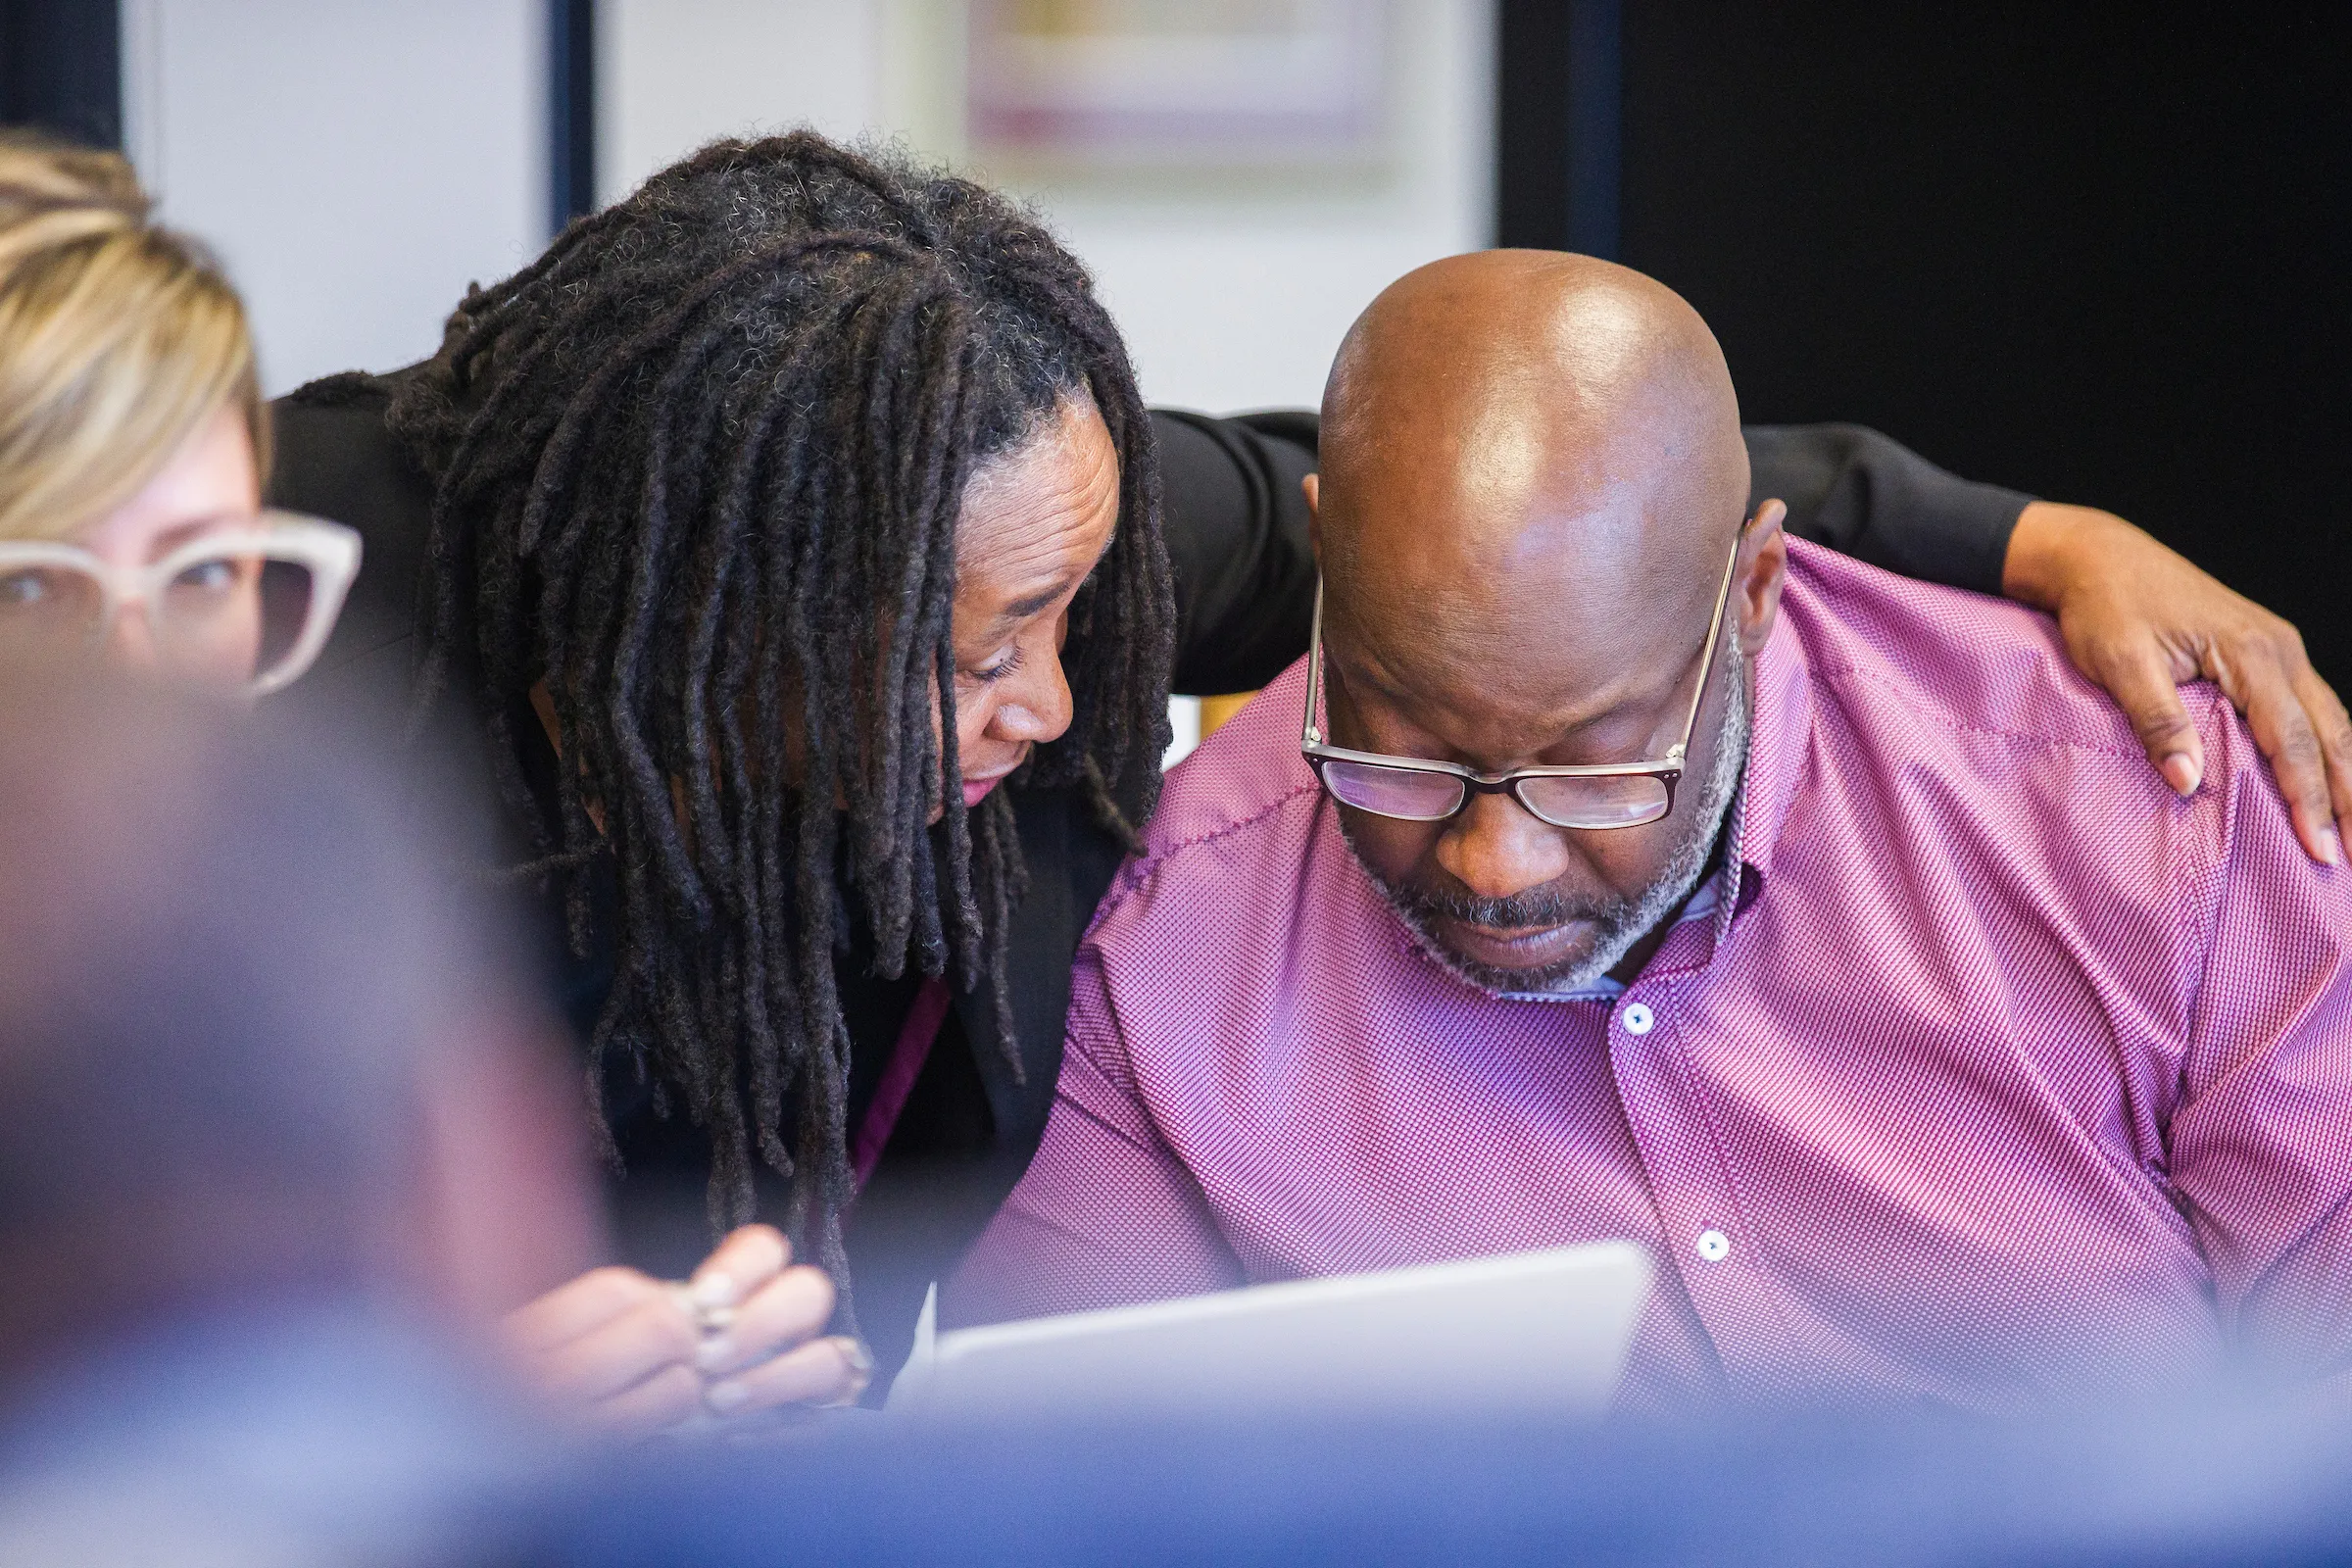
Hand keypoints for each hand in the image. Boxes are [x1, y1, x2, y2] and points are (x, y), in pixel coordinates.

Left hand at [500, 1224, 868, 1435]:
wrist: (654, 1449)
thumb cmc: (637, 1385)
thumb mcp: (639, 1347)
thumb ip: (661, 1321)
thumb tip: (670, 1310)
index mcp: (746, 1292)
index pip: (766, 1251)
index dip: (745, 1266)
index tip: (705, 1297)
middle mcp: (788, 1328)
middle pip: (809, 1293)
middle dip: (764, 1320)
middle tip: (711, 1356)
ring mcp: (806, 1376)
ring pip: (828, 1356)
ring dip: (777, 1376)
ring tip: (720, 1402)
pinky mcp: (811, 1426)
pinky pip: (818, 1423)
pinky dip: (779, 1431)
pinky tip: (732, 1440)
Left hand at [2004, 501, 2350, 864]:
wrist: (2098, 556)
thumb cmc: (2104, 605)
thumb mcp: (2119, 661)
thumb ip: (2156, 719)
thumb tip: (2188, 781)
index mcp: (2249, 652)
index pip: (2290, 740)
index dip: (2307, 799)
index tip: (2319, 850)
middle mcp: (2278, 648)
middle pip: (2329, 733)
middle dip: (2345, 797)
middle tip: (2349, 857)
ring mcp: (2277, 646)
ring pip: (2328, 719)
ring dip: (2343, 775)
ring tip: (2349, 829)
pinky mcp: (2264, 650)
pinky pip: (2308, 706)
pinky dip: (2324, 747)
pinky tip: (2325, 780)